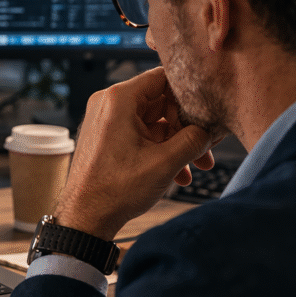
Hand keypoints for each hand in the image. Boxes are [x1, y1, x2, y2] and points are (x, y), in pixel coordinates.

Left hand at [55, 67, 215, 240]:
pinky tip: (178, 175)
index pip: (164, 78)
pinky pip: (142, 136)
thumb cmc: (115, 190)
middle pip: (161, 102)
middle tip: (207, 149)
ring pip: (155, 123)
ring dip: (178, 144)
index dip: (190, 96)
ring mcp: (107, 122)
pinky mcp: (107, 139)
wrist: (85, 218)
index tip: (208, 115)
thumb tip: (210, 130)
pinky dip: (160, 151)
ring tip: (196, 168)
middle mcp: (109, 104)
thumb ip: (195, 138)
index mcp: (118, 98)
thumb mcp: (166, 162)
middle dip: (188, 128)